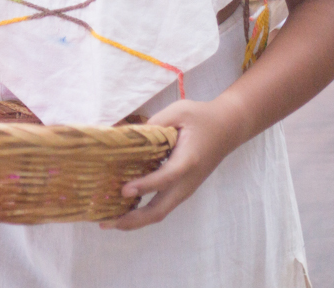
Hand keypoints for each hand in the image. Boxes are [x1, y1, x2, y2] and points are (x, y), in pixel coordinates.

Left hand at [101, 97, 245, 230]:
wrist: (227, 128)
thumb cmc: (201, 117)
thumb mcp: (179, 111)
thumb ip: (155, 123)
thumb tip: (126, 135)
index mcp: (188, 161)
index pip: (165, 178)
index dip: (145, 185)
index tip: (124, 190)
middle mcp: (187, 182)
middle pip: (160, 210)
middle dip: (132, 219)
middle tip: (105, 222)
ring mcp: (185, 189)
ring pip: (159, 212)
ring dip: (135, 219)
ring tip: (108, 221)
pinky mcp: (182, 190)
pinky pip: (161, 206)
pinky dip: (142, 212)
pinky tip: (124, 209)